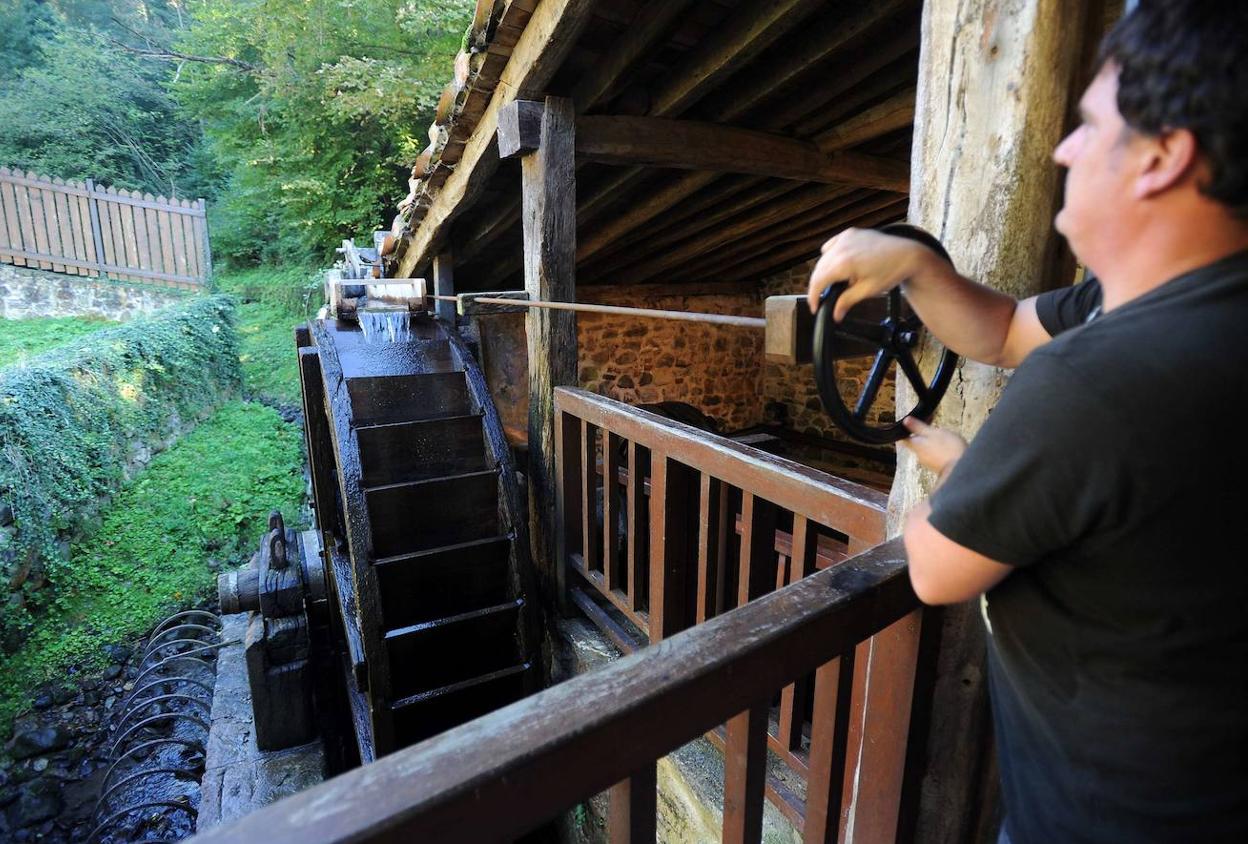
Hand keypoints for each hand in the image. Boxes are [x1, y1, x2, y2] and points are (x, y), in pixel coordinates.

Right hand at [806, 228, 933, 318]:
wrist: (908, 255)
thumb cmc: (891, 272)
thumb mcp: (868, 291)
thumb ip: (847, 301)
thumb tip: (835, 315)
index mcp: (844, 263)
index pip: (818, 281)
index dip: (813, 296)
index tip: (815, 307)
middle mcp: (842, 248)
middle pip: (818, 269)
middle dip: (817, 286)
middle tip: (821, 299)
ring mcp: (846, 238)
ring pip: (823, 257)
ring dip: (823, 271)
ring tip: (831, 284)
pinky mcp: (851, 233)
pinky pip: (832, 245)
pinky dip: (830, 255)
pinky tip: (837, 264)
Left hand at [899, 416, 966, 479]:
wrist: (962, 470)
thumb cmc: (947, 449)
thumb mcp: (933, 432)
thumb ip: (918, 427)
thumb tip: (905, 420)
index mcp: (916, 446)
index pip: (904, 438)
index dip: (905, 431)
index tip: (909, 424)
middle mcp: (919, 456)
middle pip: (916, 443)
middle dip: (922, 434)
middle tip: (931, 425)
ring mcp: (929, 463)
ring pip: (927, 449)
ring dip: (932, 441)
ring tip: (944, 434)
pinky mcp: (939, 467)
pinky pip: (936, 455)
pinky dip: (939, 449)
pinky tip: (949, 445)